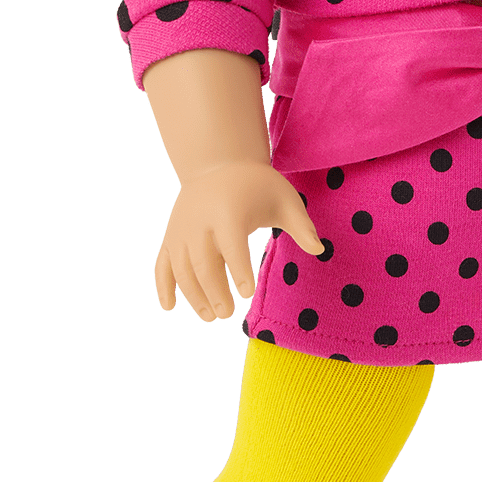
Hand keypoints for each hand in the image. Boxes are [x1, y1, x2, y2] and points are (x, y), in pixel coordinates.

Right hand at [154, 160, 325, 321]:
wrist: (218, 164)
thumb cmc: (257, 186)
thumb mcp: (284, 198)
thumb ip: (301, 226)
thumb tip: (320, 250)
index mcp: (229, 211)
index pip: (231, 245)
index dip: (239, 270)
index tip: (248, 293)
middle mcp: (199, 221)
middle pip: (203, 264)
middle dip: (214, 292)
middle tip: (228, 314)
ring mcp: (180, 230)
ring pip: (181, 269)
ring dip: (193, 296)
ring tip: (210, 316)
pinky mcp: (170, 237)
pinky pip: (161, 265)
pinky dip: (163, 286)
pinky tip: (169, 307)